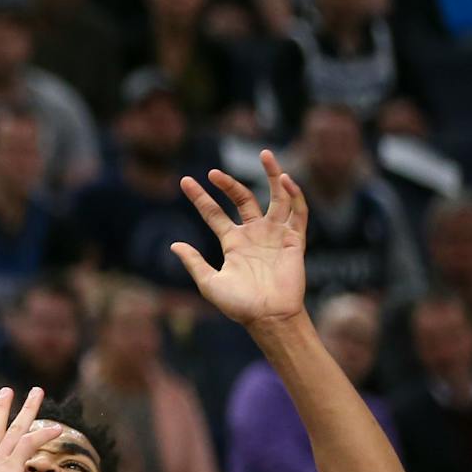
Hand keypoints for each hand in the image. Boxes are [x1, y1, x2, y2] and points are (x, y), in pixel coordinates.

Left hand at [172, 151, 308, 328]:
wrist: (268, 317)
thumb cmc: (239, 305)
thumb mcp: (209, 283)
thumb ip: (194, 262)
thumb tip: (173, 245)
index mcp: (233, 242)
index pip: (214, 213)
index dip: (200, 197)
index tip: (185, 181)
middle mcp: (255, 234)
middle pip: (243, 199)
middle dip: (229, 184)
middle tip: (214, 172)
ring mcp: (276, 235)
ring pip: (276, 198)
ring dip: (273, 176)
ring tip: (265, 154)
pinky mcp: (295, 240)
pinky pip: (298, 212)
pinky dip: (295, 194)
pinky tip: (286, 179)